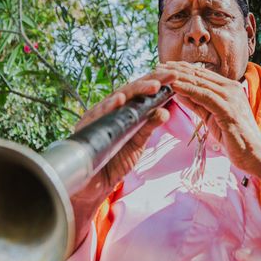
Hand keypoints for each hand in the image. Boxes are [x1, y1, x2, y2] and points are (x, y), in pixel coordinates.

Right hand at [75, 69, 174, 196]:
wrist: (94, 184)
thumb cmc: (114, 160)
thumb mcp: (137, 142)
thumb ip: (149, 126)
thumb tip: (165, 111)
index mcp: (123, 110)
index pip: (141, 92)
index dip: (157, 82)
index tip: (175, 76)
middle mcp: (110, 109)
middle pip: (130, 90)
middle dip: (150, 82)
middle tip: (169, 76)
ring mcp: (97, 116)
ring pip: (116, 98)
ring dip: (134, 91)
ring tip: (152, 86)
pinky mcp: (85, 126)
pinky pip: (97, 114)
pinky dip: (107, 107)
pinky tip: (118, 101)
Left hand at [159, 61, 260, 230]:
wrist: (255, 155)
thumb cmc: (234, 138)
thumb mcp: (211, 117)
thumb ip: (198, 103)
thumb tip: (180, 92)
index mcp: (228, 88)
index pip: (201, 75)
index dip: (181, 70)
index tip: (163, 67)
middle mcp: (230, 88)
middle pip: (198, 75)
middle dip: (176, 70)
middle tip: (157, 67)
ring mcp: (230, 97)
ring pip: (200, 82)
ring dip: (178, 77)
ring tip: (161, 74)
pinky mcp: (228, 109)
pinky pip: (204, 96)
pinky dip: (188, 90)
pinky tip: (174, 87)